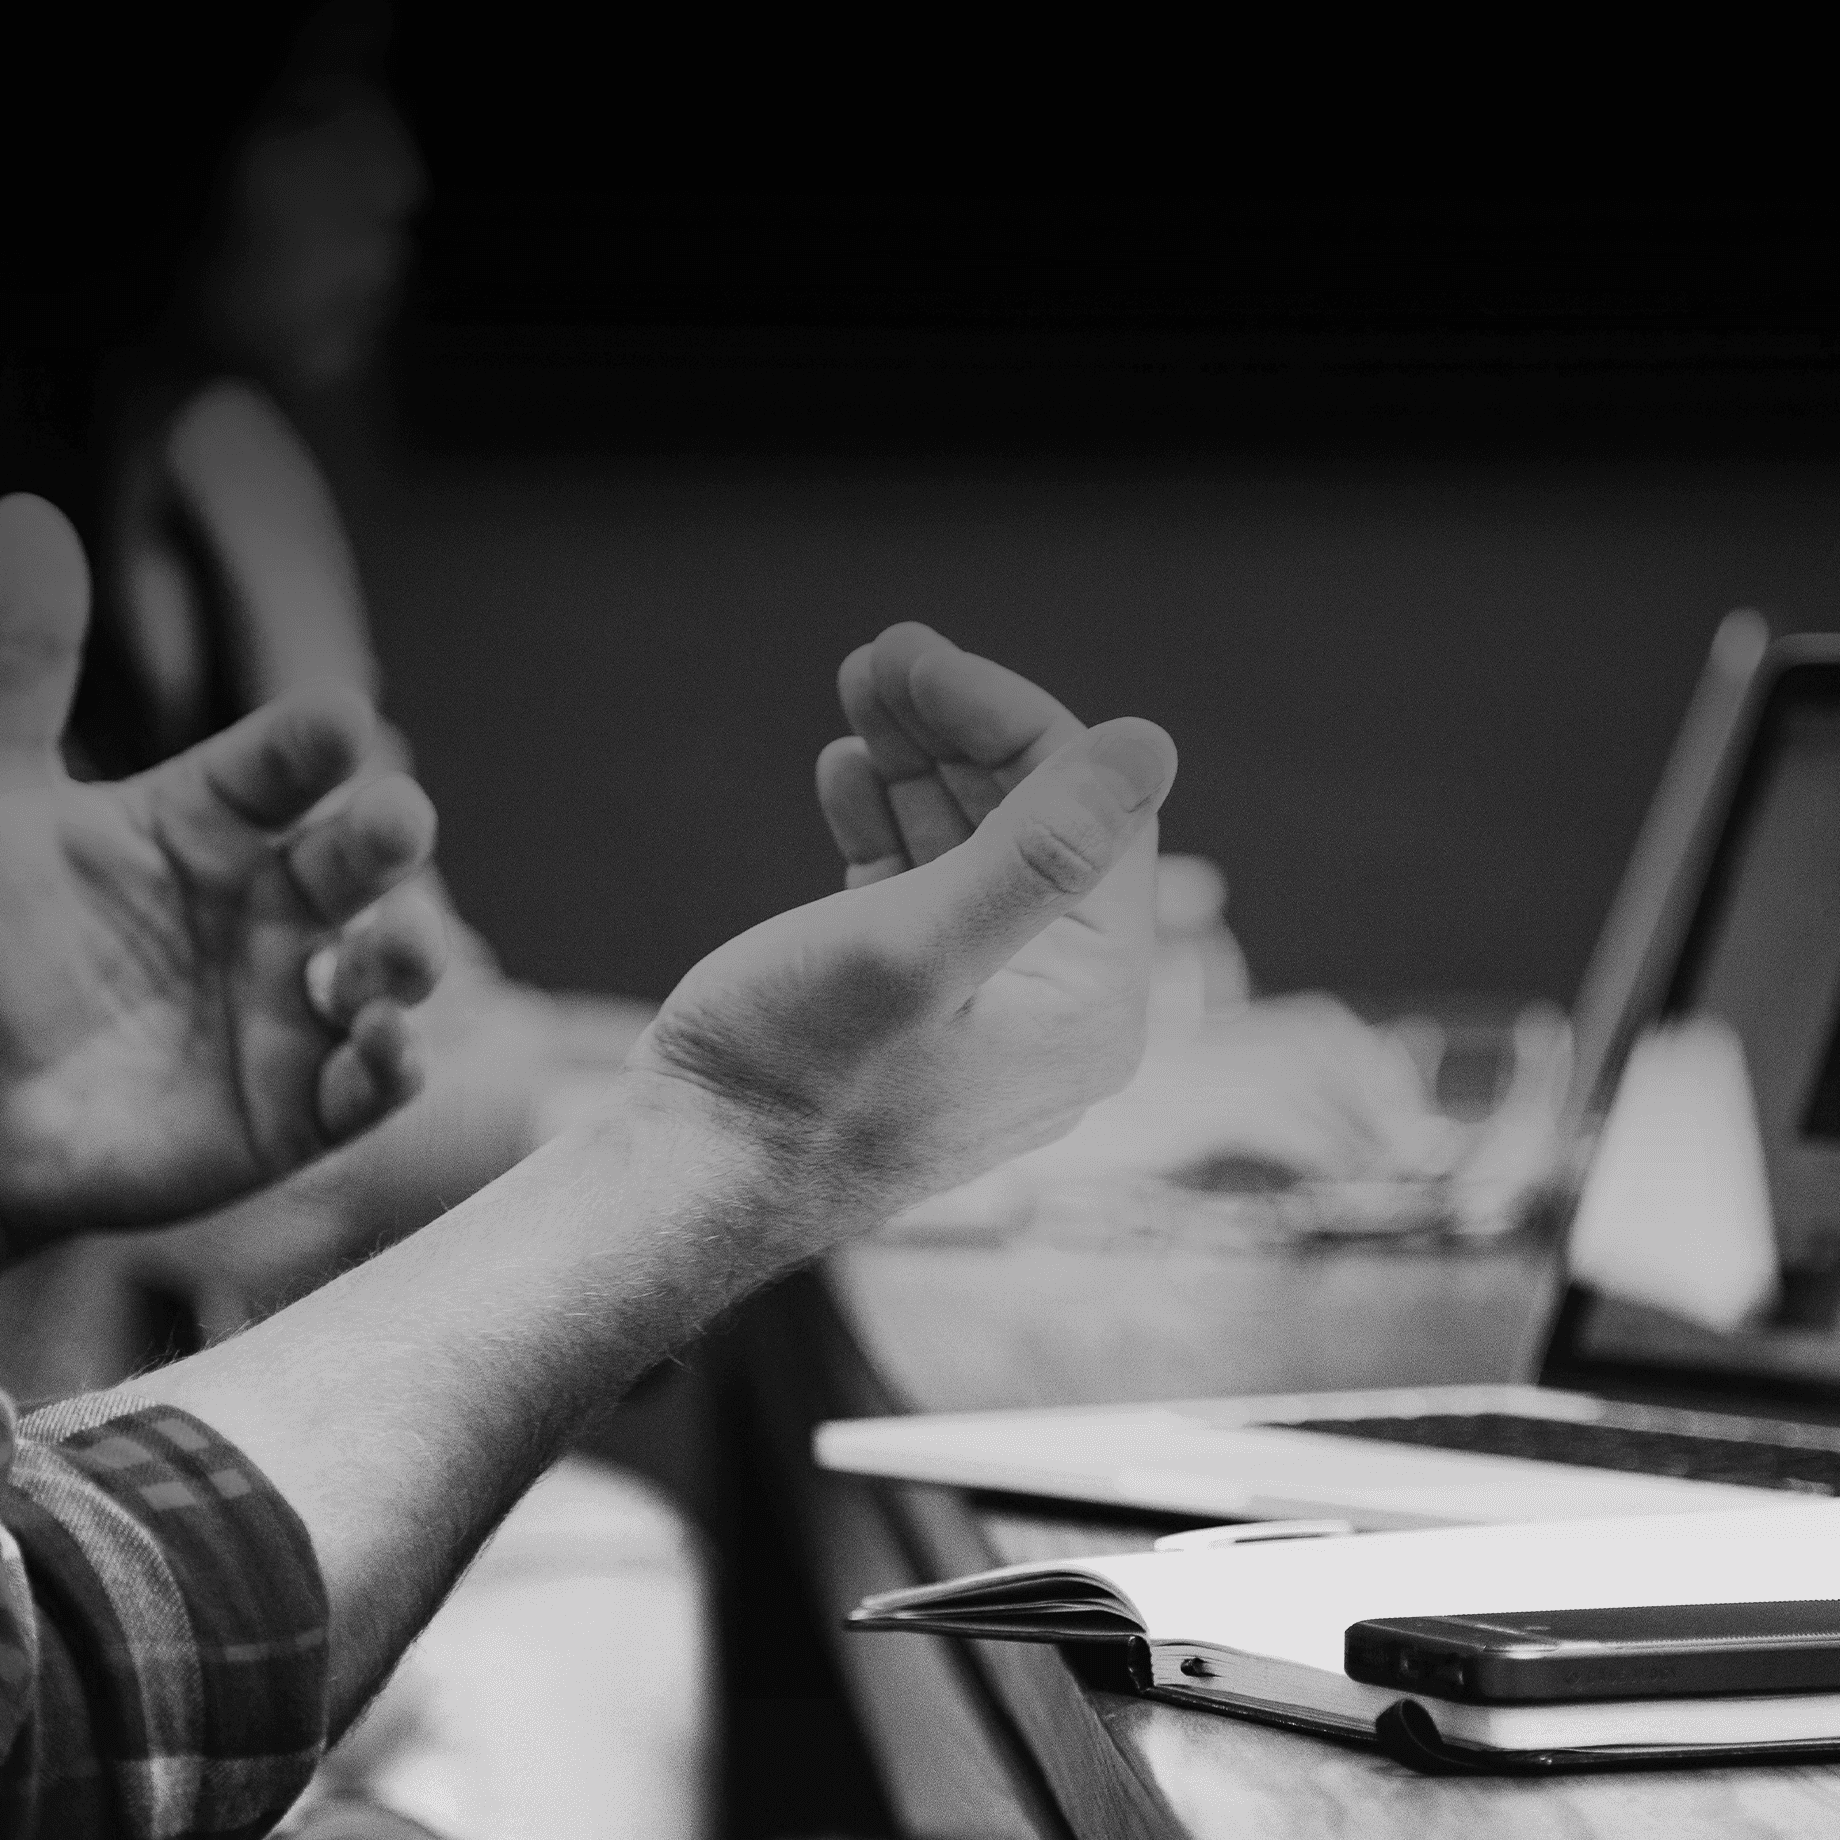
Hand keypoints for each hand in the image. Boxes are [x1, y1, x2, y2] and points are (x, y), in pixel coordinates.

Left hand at [0, 496, 440, 1300]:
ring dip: (410, 956)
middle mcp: (268, 908)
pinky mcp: (296, 1108)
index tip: (332, 722)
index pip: (286, 763)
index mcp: (210, 824)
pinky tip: (381, 1044)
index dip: (313, 741)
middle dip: (390, 837)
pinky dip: (394, 1064)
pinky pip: (373, 1083)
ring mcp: (291, 1007)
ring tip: (388, 954)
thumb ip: (25, 662)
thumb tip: (26, 508)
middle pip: (360, 858)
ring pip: (393, 967)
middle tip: (391, 823)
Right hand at [625, 622, 1176, 1252]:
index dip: (1010, 720)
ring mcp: (987, 1013)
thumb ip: (1038, 850)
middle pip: (1035, 825)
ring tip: (857, 689)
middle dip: (958, 731)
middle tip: (880, 654)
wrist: (686, 1185)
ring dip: (918, 764)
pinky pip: (926, 895)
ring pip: (973, 851)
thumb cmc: (792, 1078)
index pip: (1090, 816)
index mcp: (1092, 1003)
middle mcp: (1058, 1011)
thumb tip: (1152, 744)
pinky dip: (888, 826)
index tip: (917, 657)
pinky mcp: (915, 1014)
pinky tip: (845, 772)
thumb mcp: (913, 947)